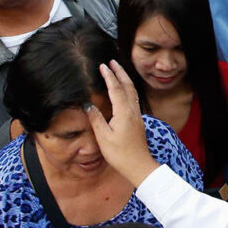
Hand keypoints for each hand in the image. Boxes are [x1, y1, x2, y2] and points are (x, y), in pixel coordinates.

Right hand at [86, 61, 158, 185]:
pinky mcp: (137, 120)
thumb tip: (88, 105)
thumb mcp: (103, 138)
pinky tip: (123, 90)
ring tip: (117, 71)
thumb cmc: (120, 154)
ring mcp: (137, 115)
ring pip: (132, 91)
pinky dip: (128, 88)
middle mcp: (133, 111)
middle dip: (120, 72)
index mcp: (124, 113)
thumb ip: (96, 119)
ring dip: (125, 79)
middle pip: (128, 86)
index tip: (103, 65)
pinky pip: (133, 98)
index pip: (116, 89)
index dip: (109, 76)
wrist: (138, 165)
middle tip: (112, 61)